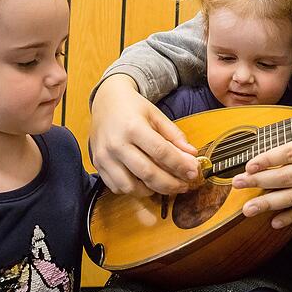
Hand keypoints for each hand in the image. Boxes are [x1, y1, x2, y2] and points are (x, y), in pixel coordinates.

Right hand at [89, 74, 197, 195]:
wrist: (106, 101)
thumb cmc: (133, 108)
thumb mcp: (157, 115)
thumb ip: (175, 135)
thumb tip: (192, 155)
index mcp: (133, 127)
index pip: (161, 152)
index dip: (180, 166)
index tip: (193, 173)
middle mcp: (116, 144)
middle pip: (148, 173)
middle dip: (171, 184)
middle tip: (184, 185)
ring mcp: (104, 156)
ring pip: (131, 186)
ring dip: (152, 190)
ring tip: (165, 185)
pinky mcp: (98, 165)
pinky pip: (117, 187)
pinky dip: (134, 190)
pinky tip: (145, 183)